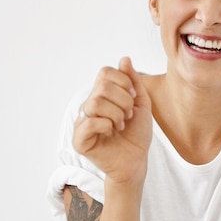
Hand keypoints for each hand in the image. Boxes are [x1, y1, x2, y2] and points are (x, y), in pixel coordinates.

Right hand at [73, 57, 151, 183]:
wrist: (136, 161)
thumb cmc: (137, 133)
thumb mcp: (141, 103)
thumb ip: (133, 81)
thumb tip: (124, 59)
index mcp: (102, 95)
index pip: (105, 72)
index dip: (123, 81)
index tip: (133, 97)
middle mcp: (89, 105)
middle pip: (101, 87)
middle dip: (123, 100)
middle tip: (128, 115)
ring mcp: (82, 122)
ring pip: (95, 103)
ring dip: (116, 114)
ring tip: (122, 125)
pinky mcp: (79, 139)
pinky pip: (89, 122)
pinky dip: (106, 125)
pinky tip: (112, 132)